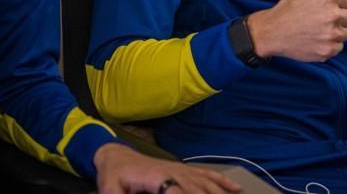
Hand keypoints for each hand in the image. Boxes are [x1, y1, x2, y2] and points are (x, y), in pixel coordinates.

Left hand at [94, 143, 239, 193]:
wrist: (117, 157)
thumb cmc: (114, 175)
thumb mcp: (110, 189)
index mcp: (157, 178)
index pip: (178, 193)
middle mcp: (174, 172)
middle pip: (199, 191)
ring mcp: (182, 170)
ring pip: (208, 185)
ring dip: (221, 193)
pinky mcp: (185, 170)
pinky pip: (208, 175)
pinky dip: (224, 182)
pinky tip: (236, 189)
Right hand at [247, 0, 346, 61]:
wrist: (273, 30)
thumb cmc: (289, 4)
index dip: (339, 5)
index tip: (325, 8)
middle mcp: (334, 16)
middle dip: (339, 19)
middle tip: (322, 19)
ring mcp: (331, 35)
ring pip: (345, 34)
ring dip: (335, 32)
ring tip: (318, 29)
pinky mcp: (328, 51)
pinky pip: (338, 48)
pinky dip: (329, 46)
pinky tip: (316, 39)